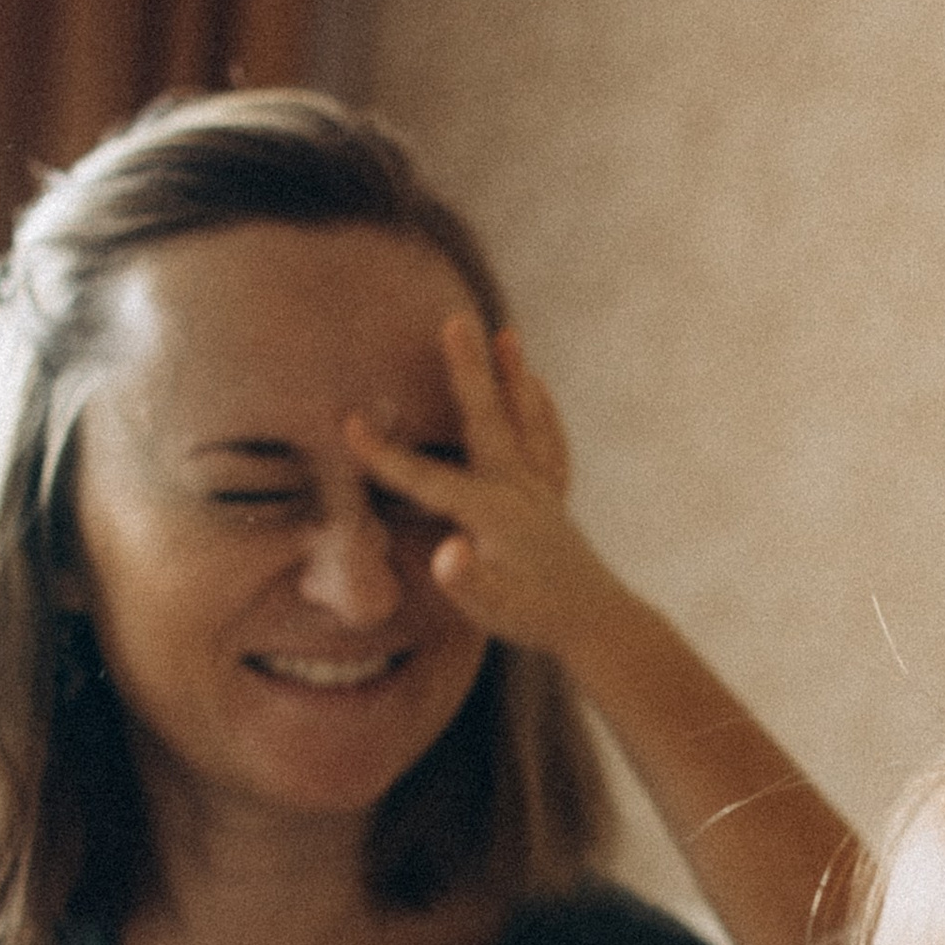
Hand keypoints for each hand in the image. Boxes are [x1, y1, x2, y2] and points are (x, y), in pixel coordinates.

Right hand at [342, 311, 623, 663]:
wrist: (597, 626)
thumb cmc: (533, 618)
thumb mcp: (491, 609)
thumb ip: (466, 579)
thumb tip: (448, 553)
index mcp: (492, 511)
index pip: (426, 479)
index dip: (383, 454)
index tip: (347, 422)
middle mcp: (519, 488)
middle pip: (486, 418)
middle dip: (466, 368)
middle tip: (456, 318)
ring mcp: (540, 489)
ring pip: (525, 419)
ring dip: (512, 374)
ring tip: (505, 331)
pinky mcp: (555, 497)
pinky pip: (548, 442)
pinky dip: (542, 410)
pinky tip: (536, 386)